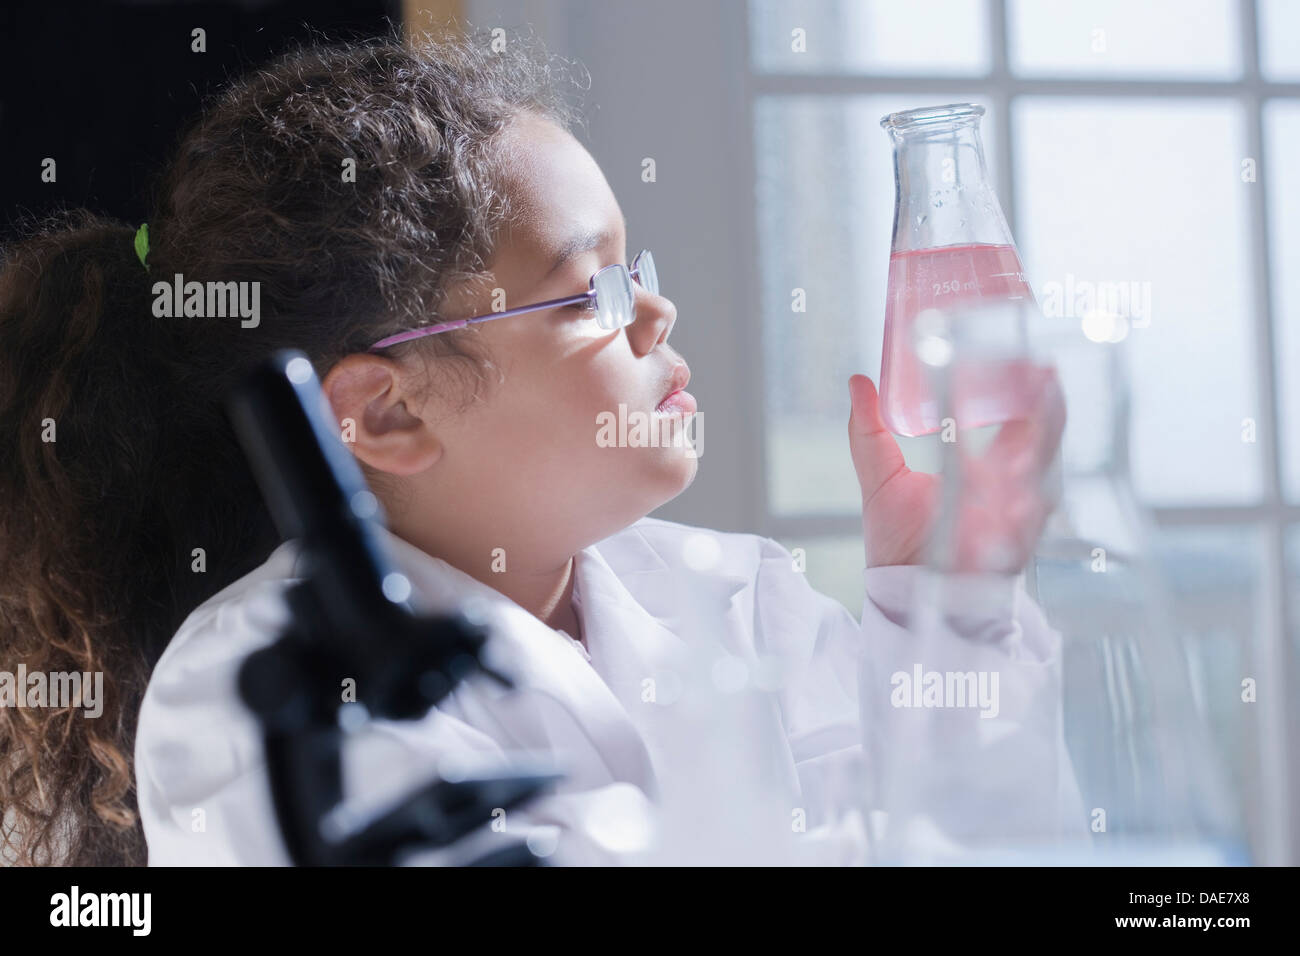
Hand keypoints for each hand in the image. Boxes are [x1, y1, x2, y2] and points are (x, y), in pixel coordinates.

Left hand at [847, 372, 1065, 572]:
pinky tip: (1021, 503)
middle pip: (1043, 449)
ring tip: (1035, 432)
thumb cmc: (898, 537)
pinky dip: (1023, 522)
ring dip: (1041, 462)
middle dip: (1049, 417)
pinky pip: (1023, 539)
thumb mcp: (880, 477)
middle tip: (1046, 382)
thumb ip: (870, 432)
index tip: (1037, 364)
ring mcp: (1011, 525)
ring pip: (1042, 488)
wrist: (899, 590)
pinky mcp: (1005, 559)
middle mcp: (1006, 493)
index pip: (1021, 426)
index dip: (1031, 396)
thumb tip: (857, 381)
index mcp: (985, 470)